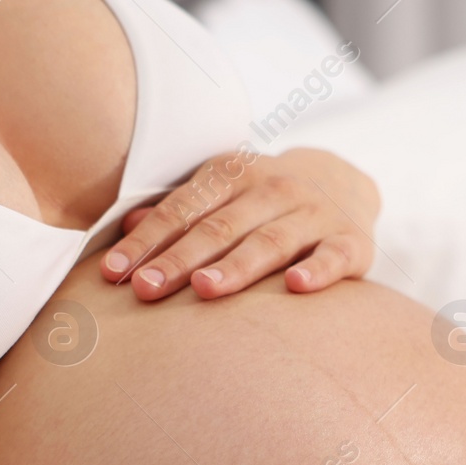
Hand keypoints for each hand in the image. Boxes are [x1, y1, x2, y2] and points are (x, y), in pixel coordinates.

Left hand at [99, 146, 378, 300]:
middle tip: (146, 288)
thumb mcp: (223, 194)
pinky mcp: (351, 242)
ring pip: (269, 242)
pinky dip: (318, 270)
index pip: (181, 210)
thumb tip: (124, 226)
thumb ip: (179, 211)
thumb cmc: (264, 201)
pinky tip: (296, 287)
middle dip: (180, 259)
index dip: (146, 241)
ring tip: (205, 289)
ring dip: (237, 266)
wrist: (346, 183)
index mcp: (233, 175)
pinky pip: (333, 257)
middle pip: (219, 228)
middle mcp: (272, 188)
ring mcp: (314, 214)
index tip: (114, 273)